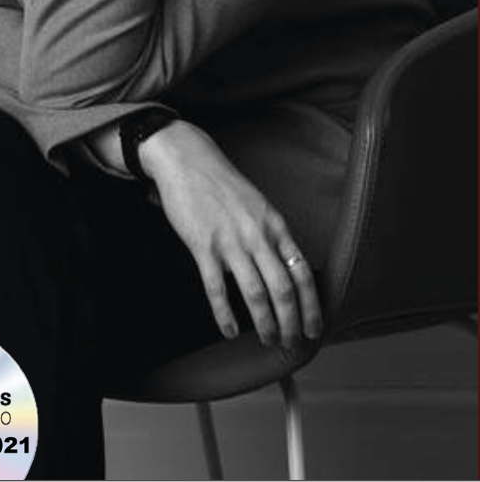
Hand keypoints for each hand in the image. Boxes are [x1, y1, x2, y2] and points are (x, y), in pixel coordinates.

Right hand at [139, 119, 322, 348]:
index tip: (315, 327)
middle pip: (283, 289)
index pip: (303, 271)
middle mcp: (257, 234)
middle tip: (291, 343)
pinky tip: (230, 330)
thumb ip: (271, 235)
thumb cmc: (222, 184)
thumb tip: (284, 269)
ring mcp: (230, 241)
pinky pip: (216, 289)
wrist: (187, 160)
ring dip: (265, 324)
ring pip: (255, 294)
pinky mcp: (203, 246)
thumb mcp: (258, 205)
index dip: (312, 305)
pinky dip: (225, 315)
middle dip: (292, 323)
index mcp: (275, 224)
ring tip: (268, 340)